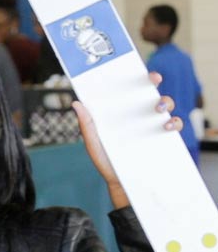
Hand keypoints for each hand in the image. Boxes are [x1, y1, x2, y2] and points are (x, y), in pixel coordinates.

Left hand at [72, 71, 181, 208]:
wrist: (120, 183)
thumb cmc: (105, 161)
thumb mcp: (94, 143)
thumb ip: (87, 125)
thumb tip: (76, 103)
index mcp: (120, 113)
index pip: (128, 91)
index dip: (131, 78)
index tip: (132, 68)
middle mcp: (138, 116)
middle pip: (148, 93)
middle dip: (153, 82)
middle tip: (153, 80)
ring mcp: (152, 126)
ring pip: (165, 106)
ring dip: (165, 101)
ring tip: (158, 108)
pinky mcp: (163, 139)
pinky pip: (174, 125)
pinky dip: (174, 123)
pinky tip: (166, 127)